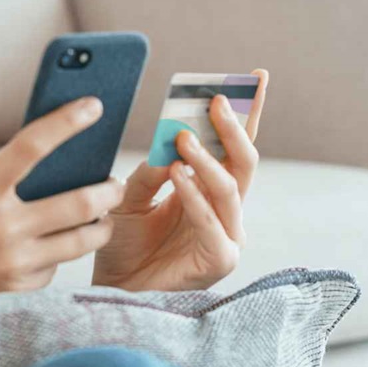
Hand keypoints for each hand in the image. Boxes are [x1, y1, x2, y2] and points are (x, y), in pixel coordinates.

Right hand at [0, 96, 125, 311]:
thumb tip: (31, 175)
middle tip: (115, 184)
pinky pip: (52, 271)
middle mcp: (4, 229)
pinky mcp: (16, 294)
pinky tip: (51, 252)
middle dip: (107, 190)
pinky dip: (56, 258)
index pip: (34, 145)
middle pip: (79, 202)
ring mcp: (13, 266)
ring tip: (103, 218)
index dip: (68, 121)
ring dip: (99, 226)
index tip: (94, 105)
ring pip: (80, 242)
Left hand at [92, 68, 267, 291]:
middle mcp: (226, 210)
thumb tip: (169, 137)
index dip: (247, 112)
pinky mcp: (219, 259)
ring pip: (229, 188)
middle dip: (234, 127)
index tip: (254, 77)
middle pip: (243, 161)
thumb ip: (151, 169)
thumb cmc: (123, 244)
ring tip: (184, 137)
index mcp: (210, 190)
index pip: (234, 145)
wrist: (113, 289)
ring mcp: (227, 235)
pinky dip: (195, 195)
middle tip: (218, 98)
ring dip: (208, 159)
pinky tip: (179, 174)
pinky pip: (211, 221)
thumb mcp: (130, 195)